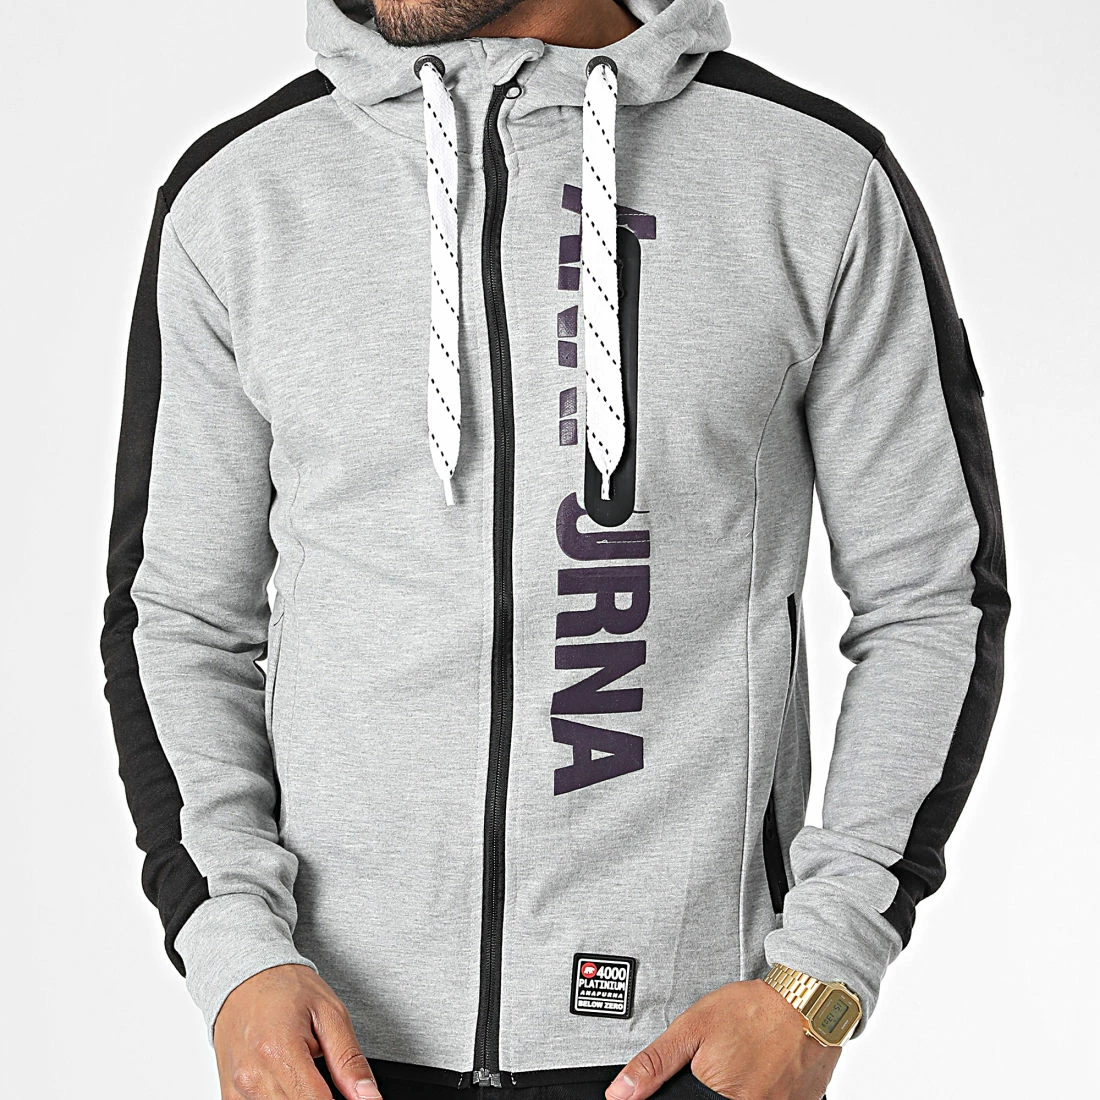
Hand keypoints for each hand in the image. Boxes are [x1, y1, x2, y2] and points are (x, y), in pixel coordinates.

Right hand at [213, 963, 379, 1099]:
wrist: (245, 976)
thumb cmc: (286, 988)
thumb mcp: (330, 1012)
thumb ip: (350, 1060)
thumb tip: (370, 1098)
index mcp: (279, 1051)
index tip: (350, 1096)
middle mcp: (251, 1076)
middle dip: (319, 1096)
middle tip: (323, 1072)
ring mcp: (236, 1089)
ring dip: (298, 1096)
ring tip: (302, 1070)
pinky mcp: (229, 1095)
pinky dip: (280, 1097)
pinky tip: (286, 1079)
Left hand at [605, 979, 840, 1099]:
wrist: (808, 1001)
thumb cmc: (752, 1010)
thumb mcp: (692, 1028)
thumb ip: (655, 1063)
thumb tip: (619, 1093)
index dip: (694, 1090)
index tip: (708, 1070)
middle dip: (716, 1085)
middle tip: (730, 1057)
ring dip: (743, 1085)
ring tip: (747, 1058)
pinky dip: (766, 1087)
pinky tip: (766, 1064)